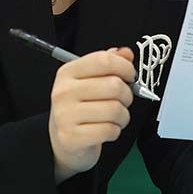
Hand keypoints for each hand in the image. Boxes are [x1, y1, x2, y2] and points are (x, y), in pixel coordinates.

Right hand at [48, 48, 134, 182]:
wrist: (62, 140)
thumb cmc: (81, 107)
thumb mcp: (91, 80)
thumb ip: (109, 63)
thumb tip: (126, 53)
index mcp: (68, 72)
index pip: (104, 60)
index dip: (125, 67)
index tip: (130, 76)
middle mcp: (63, 92)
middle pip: (114, 85)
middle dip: (127, 95)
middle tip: (123, 101)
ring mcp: (65, 115)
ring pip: (115, 109)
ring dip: (123, 116)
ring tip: (115, 117)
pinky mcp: (71, 137)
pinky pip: (109, 130)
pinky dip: (115, 131)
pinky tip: (107, 130)